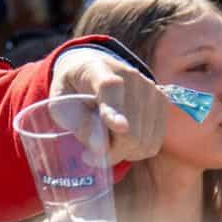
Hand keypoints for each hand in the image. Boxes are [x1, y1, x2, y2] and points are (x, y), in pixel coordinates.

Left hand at [51, 51, 168, 166]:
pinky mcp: (161, 102)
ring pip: (144, 140)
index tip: (119, 128)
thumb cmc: (72, 90)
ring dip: (123, 152)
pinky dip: (137, 150)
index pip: (111, 88)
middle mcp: (130, 76)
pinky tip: (121, 142)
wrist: (93, 67)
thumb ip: (79, 124)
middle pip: (131, 128)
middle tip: (89, 154)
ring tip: (105, 144)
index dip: (115, 110)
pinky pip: (153, 142)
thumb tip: (102, 148)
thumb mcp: (60, 105)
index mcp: (97, 70)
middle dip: (111, 151)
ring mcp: (150, 88)